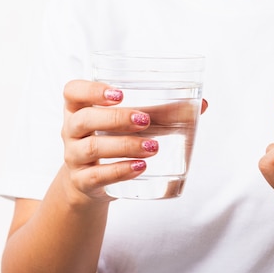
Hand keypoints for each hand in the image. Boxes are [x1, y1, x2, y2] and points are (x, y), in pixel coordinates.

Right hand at [61, 80, 207, 201]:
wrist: (91, 182)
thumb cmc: (114, 140)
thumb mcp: (129, 124)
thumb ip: (163, 112)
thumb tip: (202, 104)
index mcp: (80, 108)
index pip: (72, 91)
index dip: (91, 90)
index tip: (119, 93)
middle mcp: (72, 130)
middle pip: (84, 119)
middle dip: (116, 118)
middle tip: (145, 120)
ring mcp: (74, 157)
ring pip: (92, 148)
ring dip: (125, 145)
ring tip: (153, 147)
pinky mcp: (83, 182)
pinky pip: (96, 176)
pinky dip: (119, 171)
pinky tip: (140, 167)